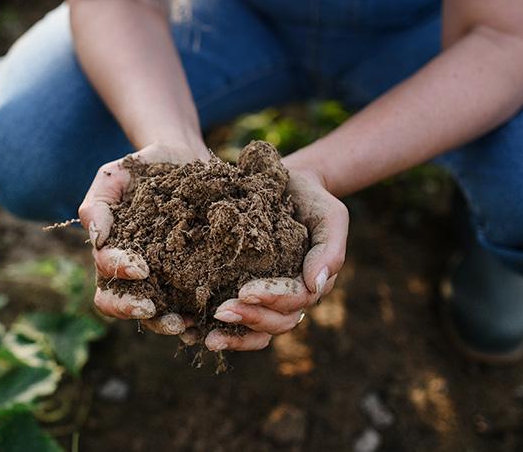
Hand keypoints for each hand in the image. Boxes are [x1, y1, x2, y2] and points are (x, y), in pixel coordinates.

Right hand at [78, 142, 209, 334]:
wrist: (184, 158)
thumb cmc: (142, 168)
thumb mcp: (114, 177)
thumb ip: (97, 205)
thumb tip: (96, 240)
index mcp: (111, 251)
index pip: (106, 273)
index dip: (119, 274)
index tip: (141, 269)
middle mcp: (134, 272)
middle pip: (120, 304)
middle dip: (132, 309)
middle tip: (151, 309)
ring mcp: (163, 278)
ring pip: (154, 314)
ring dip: (164, 322)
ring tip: (184, 323)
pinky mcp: (191, 278)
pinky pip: (189, 306)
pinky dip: (196, 319)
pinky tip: (208, 320)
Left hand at [203, 166, 348, 351]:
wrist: (286, 185)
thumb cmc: (310, 200)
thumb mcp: (329, 216)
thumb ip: (330, 249)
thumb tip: (316, 285)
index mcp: (311, 283)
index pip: (296, 300)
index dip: (272, 299)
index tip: (245, 291)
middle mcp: (290, 298)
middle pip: (276, 322)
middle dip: (250, 319)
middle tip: (220, 311)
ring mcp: (267, 300)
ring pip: (257, 331)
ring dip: (234, 337)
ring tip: (207, 337)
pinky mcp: (242, 293)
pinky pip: (236, 323)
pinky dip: (218, 332)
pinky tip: (192, 333)